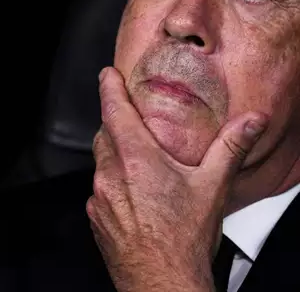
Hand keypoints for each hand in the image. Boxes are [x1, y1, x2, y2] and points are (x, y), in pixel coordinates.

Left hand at [86, 67, 267, 291]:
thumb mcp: (212, 188)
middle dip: (115, 123)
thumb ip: (229, 149)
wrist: (161, 282)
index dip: (109, 88)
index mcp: (135, 159)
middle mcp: (110, 175)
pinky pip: (99, 189)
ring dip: (114, 155)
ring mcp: (99, 197)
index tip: (107, 75)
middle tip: (132, 120)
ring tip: (138, 161)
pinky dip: (112, 183)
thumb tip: (251, 122)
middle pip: (104, 135)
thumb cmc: (183, 239)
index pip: (113, 110)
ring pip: (100, 162)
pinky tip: (133, 195)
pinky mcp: (96, 216)